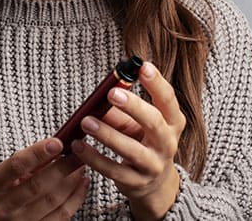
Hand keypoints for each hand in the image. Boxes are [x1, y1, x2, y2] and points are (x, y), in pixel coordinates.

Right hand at [0, 138, 89, 219]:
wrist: (6, 216)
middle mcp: (2, 207)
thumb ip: (31, 160)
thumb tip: (59, 145)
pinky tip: (82, 182)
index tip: (58, 142)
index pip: (15, 166)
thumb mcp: (11, 172)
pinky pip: (62, 214)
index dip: (37, 153)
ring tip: (81, 165)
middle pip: (37, 185)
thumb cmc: (10, 186)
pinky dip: (76, 196)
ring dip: (72, 181)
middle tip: (79, 153)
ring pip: (52, 200)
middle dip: (62, 167)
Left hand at [70, 61, 183, 219]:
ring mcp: (153, 165)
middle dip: (133, 106)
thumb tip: (99, 97)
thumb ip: (120, 110)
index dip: (157, 83)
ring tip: (86, 121)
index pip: (168, 100)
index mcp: (172, 122)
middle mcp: (167, 143)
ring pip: (131, 149)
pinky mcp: (136, 182)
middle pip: (154, 123)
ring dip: (107, 134)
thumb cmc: (144, 142)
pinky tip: (79, 146)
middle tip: (111, 93)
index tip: (143, 67)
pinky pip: (113, 170)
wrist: (155, 183)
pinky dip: (94, 158)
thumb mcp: (137, 123)